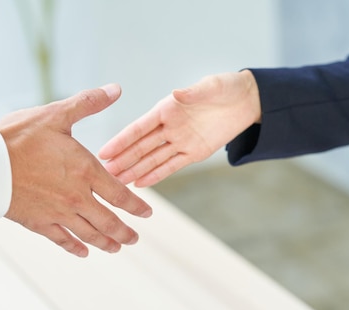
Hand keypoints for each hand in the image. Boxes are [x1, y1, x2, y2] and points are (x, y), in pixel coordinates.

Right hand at [0, 84, 152, 257]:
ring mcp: (58, 212)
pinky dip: (74, 247)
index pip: (120, 194)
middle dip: (124, 232)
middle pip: (108, 221)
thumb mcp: (56, 114)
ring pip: (89, 234)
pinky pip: (61, 239)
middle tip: (134, 239)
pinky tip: (83, 252)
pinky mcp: (38, 222)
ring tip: (116, 249)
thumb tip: (115, 89)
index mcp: (85, 171)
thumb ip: (88, 103)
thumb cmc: (18, 137)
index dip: (136, 206)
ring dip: (105, 243)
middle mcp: (76, 197)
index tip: (146, 213)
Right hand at [99, 70, 260, 186]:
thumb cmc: (226, 88)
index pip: (139, 128)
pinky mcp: (194, 153)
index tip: (104, 152)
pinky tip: (140, 184)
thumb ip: (193, 92)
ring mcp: (180, 141)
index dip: (121, 141)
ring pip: (153, 160)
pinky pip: (172, 166)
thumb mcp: (211, 86)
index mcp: (167, 109)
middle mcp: (169, 127)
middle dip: (123, 161)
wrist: (246, 101)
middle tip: (103, 175)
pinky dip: (156, 175)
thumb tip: (177, 94)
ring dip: (135, 171)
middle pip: (141, 147)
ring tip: (116, 183)